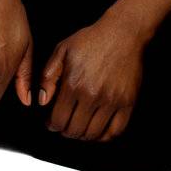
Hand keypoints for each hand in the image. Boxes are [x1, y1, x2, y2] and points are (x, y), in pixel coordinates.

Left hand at [38, 11, 149, 140]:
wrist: (122, 33)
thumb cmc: (91, 40)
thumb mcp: (62, 50)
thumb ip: (48, 76)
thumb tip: (42, 101)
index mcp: (74, 84)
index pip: (58, 119)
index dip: (52, 125)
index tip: (51, 123)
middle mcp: (93, 95)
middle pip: (75, 130)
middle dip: (65, 131)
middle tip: (64, 126)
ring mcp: (112, 101)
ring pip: (94, 134)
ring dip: (83, 136)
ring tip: (79, 129)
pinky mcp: (128, 103)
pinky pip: (116, 131)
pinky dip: (105, 136)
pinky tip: (98, 131)